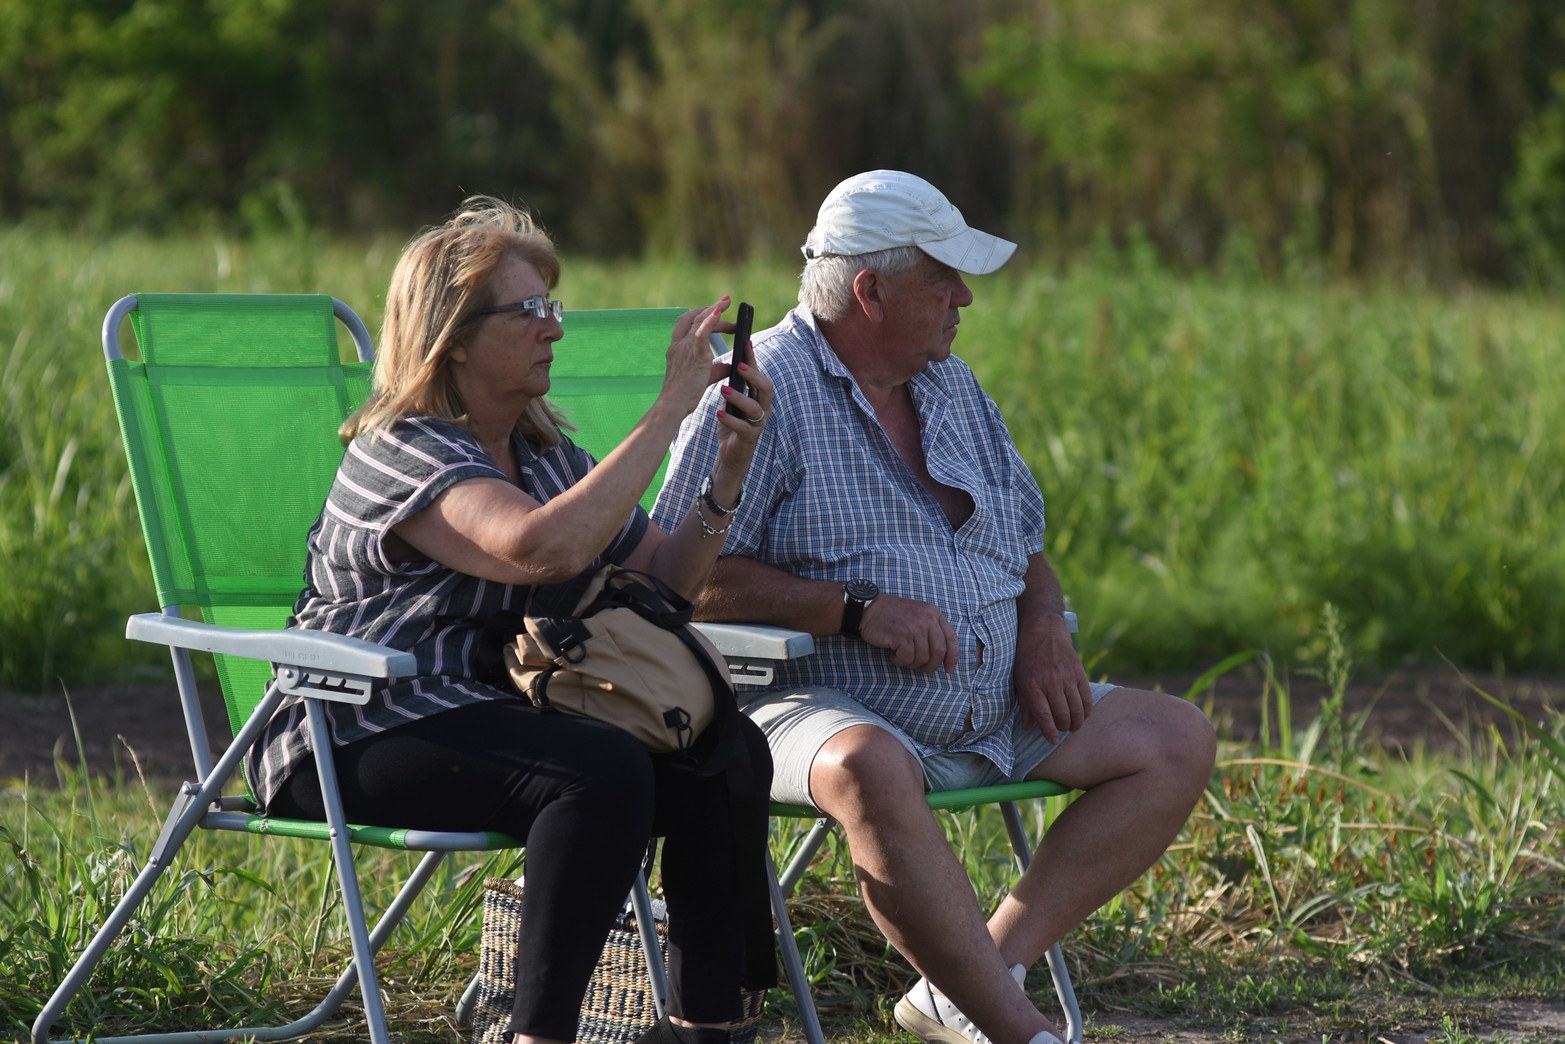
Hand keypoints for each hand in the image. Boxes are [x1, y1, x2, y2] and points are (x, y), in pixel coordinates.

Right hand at [660, 297, 731, 415]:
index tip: (714, 313)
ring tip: (726, 301)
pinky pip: (702, 330)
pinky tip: (720, 310)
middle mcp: (678, 344)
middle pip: (692, 317)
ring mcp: (684, 347)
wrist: (674, 404)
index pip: (685, 324)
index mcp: (676, 349)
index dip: (699, 315)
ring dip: (714, 309)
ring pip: (699, 320)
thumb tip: (732, 364)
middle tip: (725, 305)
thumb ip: (717, 367)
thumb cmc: (686, 395)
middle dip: (708, 308)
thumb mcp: (704, 377)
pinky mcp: (695, 353)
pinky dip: (711, 318)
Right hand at [856, 594, 958, 673]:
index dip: (953, 657)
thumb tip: (942, 656)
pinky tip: (893, 655)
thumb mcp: (917, 615)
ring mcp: (915, 627)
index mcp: (933, 613)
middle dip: (930, 665)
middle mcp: (927, 618)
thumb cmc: (892, 615)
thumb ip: (931, 630)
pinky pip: (908, 659)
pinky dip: (900, 661)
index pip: (951, 638)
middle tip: (919, 667)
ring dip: (911, 663)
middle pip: (938, 652)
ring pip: (922, 658)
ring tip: (901, 656)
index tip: (949, 669)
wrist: (869, 609)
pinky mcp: (902, 636)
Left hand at [1014, 613, 1091, 742]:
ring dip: (1077, 722)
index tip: (1053, 740)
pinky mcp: (1079, 672)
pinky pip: (1087, 697)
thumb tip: (1027, 727)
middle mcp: (1050, 683)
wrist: (1043, 630)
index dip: (1049, 732)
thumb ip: (1025, 704)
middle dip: (1064, 727)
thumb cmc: (1027, 656)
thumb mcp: (1019, 679)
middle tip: (1063, 730)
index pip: (1044, 716)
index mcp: (1032, 685)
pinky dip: (1087, 709)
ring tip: (1074, 726)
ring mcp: (1066, 677)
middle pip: (1062, 715)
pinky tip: (1084, 714)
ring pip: (1077, 709)